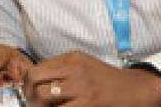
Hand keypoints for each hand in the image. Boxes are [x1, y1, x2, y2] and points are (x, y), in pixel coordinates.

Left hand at [23, 51, 160, 106]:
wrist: (134, 89)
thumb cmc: (106, 79)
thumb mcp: (83, 64)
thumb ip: (62, 67)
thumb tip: (35, 78)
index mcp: (71, 58)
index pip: (37, 67)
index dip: (27, 81)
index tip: (27, 90)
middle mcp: (73, 69)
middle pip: (35, 79)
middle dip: (28, 93)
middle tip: (31, 102)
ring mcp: (80, 87)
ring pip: (43, 96)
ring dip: (38, 105)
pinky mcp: (87, 103)